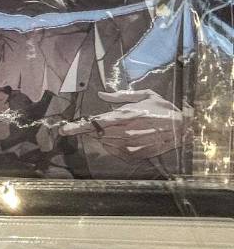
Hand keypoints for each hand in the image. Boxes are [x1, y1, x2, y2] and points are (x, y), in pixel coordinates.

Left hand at [61, 90, 183, 159]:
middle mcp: (126, 131)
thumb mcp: (144, 95)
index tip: (63, 130)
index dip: (77, 127)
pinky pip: (116, 152)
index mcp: (125, 116)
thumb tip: (101, 95)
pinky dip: (113, 145)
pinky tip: (121, 138)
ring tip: (114, 129)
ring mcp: (131, 144)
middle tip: (85, 126)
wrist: (185, 128)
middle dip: (88, 130)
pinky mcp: (137, 154)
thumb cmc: (163, 109)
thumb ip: (120, 96)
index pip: (95, 123)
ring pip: (106, 143)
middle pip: (97, 134)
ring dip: (102, 137)